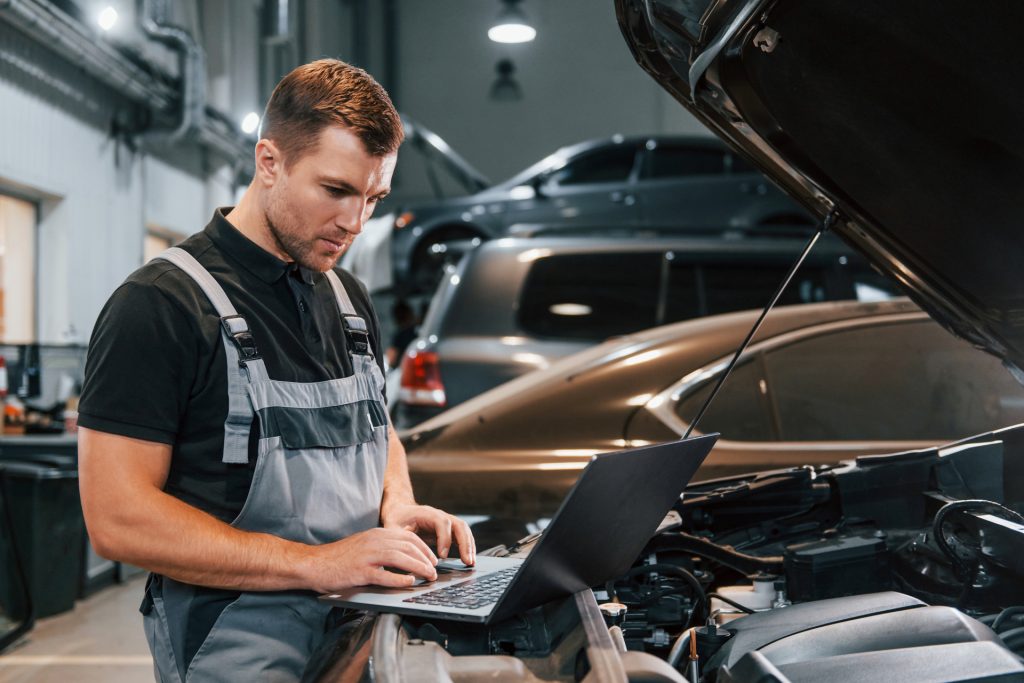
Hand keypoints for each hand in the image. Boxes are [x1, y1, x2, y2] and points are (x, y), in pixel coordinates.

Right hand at [301, 527, 438, 591]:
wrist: (314, 563)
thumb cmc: (339, 557)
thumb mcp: (364, 545)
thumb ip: (383, 547)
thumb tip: (405, 556)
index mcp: (377, 534)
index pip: (408, 538)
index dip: (424, 549)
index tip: (433, 560)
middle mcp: (374, 542)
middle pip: (408, 547)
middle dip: (426, 559)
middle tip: (435, 571)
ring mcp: (367, 556)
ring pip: (400, 558)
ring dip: (418, 568)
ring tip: (429, 577)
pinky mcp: (359, 571)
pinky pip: (383, 574)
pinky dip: (399, 579)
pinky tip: (409, 583)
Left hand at [381, 502, 475, 565]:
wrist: (400, 511)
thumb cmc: (396, 519)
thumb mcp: (393, 528)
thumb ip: (400, 539)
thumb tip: (408, 556)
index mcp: (427, 513)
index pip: (442, 523)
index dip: (445, 538)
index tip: (442, 555)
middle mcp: (440, 515)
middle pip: (458, 525)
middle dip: (464, 543)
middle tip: (467, 560)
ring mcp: (447, 521)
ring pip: (464, 530)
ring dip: (469, 546)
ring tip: (471, 563)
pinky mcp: (449, 530)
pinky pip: (462, 536)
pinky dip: (467, 547)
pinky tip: (468, 560)